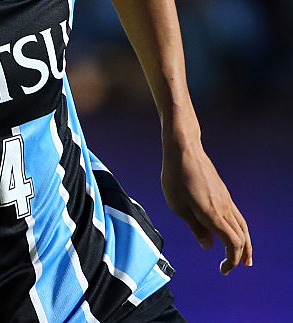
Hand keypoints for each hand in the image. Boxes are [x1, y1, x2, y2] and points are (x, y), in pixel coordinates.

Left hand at [161, 141, 251, 274]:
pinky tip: (234, 233)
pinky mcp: (224, 193)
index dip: (231, 260)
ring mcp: (226, 200)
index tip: (224, 270)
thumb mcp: (178, 206)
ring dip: (245, 244)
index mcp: (213, 214)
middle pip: (241, 238)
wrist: (184, 150)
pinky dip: (239, 230)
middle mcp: (224, 208)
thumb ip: (195, 227)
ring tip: (244, 257)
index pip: (232, 244)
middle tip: (231, 268)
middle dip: (239, 256)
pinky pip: (237, 216)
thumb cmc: (176, 177)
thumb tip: (208, 245)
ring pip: (243, 227)